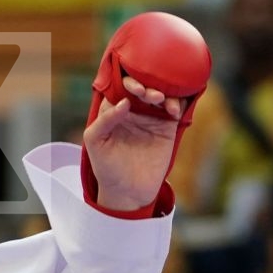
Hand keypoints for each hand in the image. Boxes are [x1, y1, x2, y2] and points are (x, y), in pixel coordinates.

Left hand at [83, 75, 183, 211]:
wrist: (127, 192)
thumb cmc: (106, 167)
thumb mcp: (95, 141)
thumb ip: (105, 119)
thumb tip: (124, 101)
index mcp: (114, 109)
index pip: (121, 85)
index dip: (128, 80)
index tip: (133, 88)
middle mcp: (134, 109)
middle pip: (143, 85)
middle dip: (147, 84)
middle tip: (148, 95)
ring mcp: (151, 117)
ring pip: (161, 93)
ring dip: (163, 90)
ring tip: (159, 99)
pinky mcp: (167, 128)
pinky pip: (175, 108)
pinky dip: (177, 103)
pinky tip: (172, 110)